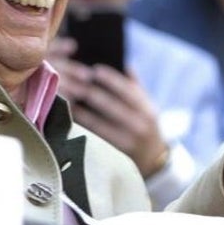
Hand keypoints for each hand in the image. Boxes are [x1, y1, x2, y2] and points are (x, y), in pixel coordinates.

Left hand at [50, 38, 167, 177]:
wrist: (155, 161)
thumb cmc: (147, 126)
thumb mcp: (148, 106)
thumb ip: (136, 86)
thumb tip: (124, 63)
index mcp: (147, 109)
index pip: (128, 91)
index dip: (111, 79)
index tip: (96, 69)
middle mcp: (139, 124)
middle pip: (110, 105)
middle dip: (90, 92)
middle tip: (74, 80)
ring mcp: (127, 140)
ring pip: (99, 122)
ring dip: (81, 110)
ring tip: (68, 97)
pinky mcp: (116, 153)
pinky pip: (96, 136)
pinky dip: (83, 125)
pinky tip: (71, 117)